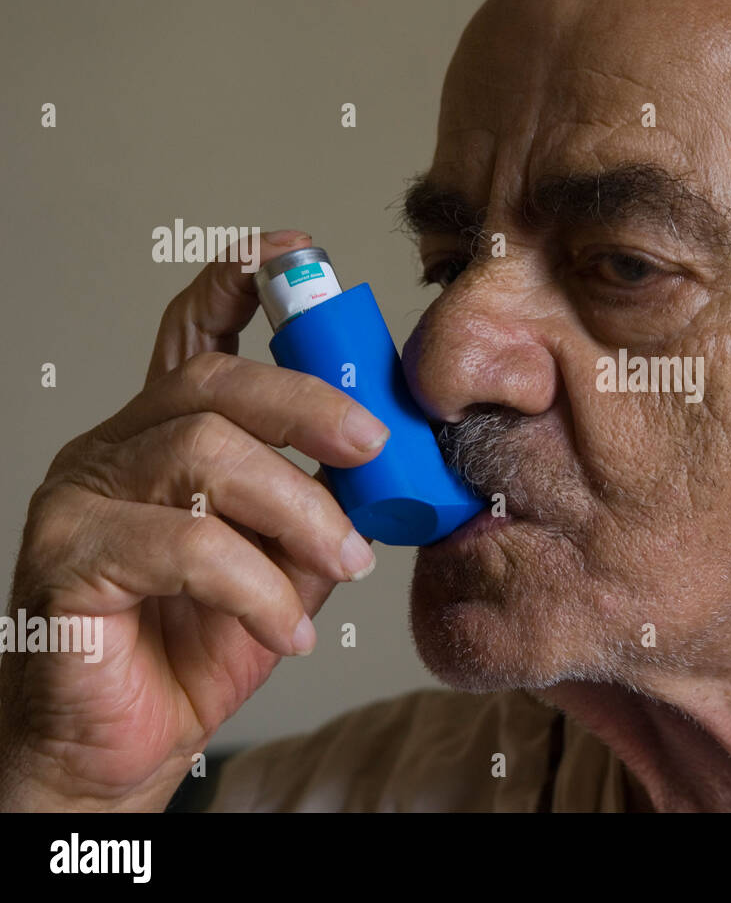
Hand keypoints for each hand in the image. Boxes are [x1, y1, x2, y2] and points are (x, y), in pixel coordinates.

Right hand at [0, 230, 385, 810]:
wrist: (128, 745)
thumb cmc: (201, 645)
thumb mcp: (287, 559)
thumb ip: (324, 501)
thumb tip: (395, 459)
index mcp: (170, 434)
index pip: (196, 329)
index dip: (245, 279)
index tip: (304, 256)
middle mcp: (118, 446)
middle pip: (215, 380)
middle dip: (310, 403)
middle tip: (373, 447)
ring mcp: (82, 495)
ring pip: (205, 451)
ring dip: (298, 509)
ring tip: (346, 567)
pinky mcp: (66, 557)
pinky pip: (184, 545)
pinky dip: (257, 588)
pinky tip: (289, 631)